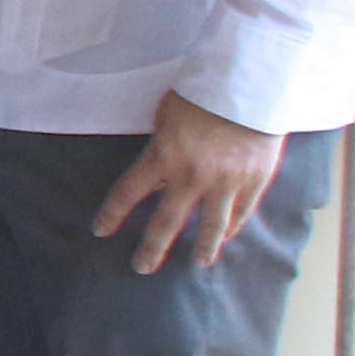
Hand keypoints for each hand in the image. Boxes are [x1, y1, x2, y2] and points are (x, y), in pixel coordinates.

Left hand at [93, 90, 285, 275]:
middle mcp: (192, 176)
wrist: (251, 87)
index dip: (112, 214)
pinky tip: (226, 237)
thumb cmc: (202, 94)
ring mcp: (226, 182)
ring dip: (203, 248)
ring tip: (199, 263)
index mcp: (163, 156)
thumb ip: (160, 148)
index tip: (100, 231)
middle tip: (141, 268)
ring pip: (211, 227)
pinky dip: (232, 227)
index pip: (128, 193)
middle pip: (167, 222)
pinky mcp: (254, 181)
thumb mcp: (165, 116)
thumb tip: (156, 172)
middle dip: (152, 248)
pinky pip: (241, 212)